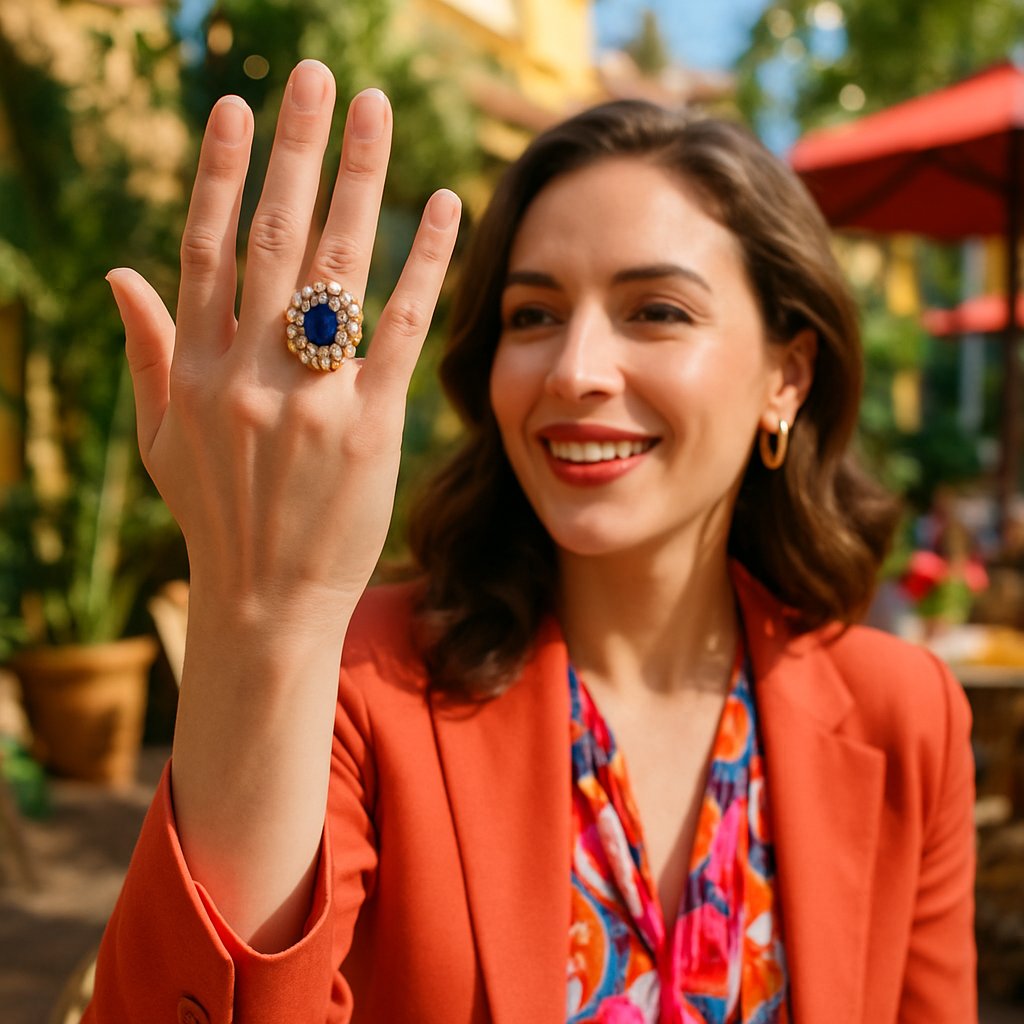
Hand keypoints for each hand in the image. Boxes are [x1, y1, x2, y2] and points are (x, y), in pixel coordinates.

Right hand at [107, 60, 460, 629]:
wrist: (266, 602)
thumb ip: (149, 353)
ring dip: (360, 181)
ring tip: (377, 109)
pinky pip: (401, 329)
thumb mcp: (163, 441)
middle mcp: (251, 374)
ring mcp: (314, 398)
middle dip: (294, 149)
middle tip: (315, 73)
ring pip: (338, 268)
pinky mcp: (373, 426)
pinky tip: (446, 204)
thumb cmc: (217, 519)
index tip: (236, 106)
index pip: (204, 249)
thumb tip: (121, 273)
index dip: (218, 171)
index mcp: (197, 372)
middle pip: (271, 238)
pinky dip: (424, 262)